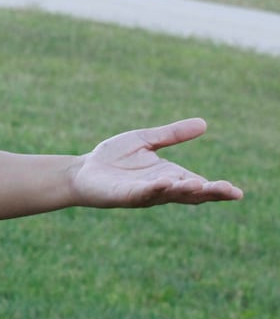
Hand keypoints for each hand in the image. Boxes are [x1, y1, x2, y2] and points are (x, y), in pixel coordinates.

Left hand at [71, 118, 244, 207]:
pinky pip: (141, 193)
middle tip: (231, 192)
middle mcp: (161, 188)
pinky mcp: (124, 195)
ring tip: (200, 184)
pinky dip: (154, 189)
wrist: (82, 169)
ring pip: (169, 195)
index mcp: (171, 176)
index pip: (200, 185)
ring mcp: (144, 194)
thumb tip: (204, 123)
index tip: (237, 192)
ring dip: (184, 190)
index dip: (217, 189)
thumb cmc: (114, 157)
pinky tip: (165, 183)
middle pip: (191, 194)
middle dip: (210, 193)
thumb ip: (172, 134)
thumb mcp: (146, 141)